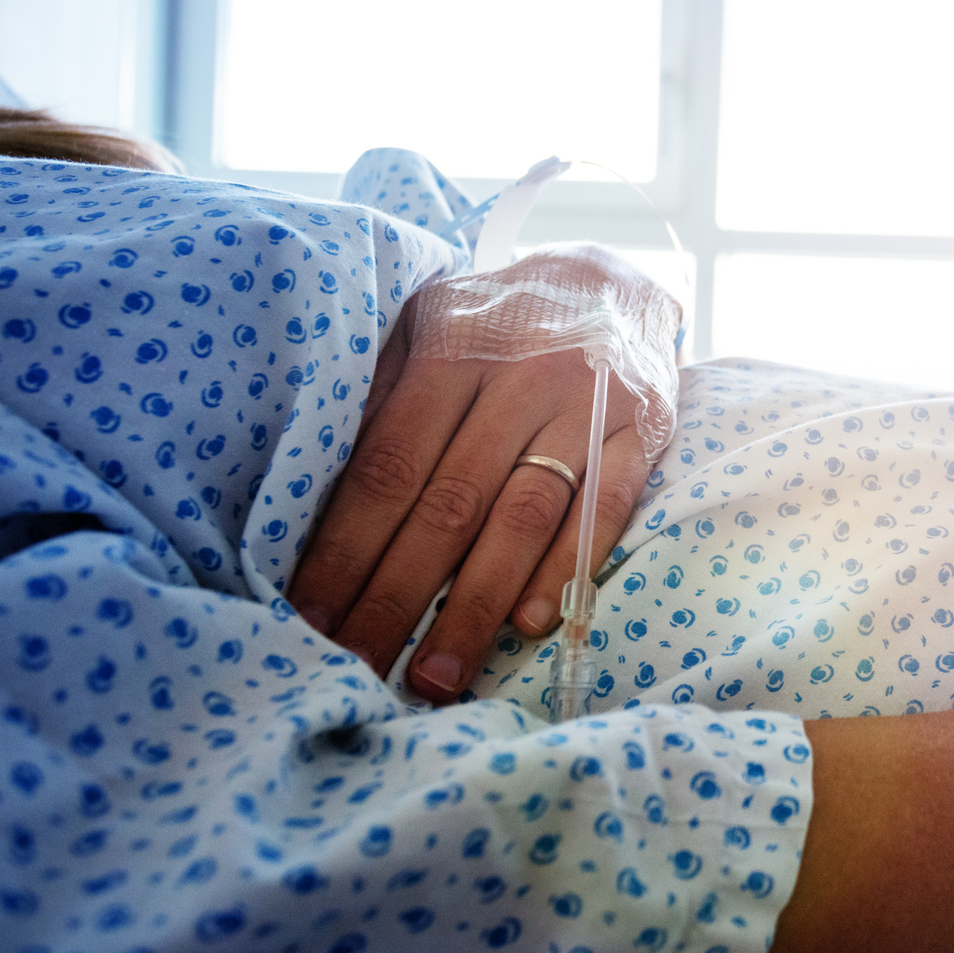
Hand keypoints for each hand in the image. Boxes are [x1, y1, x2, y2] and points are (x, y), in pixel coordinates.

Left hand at [288, 287, 668, 703]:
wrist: (614, 275)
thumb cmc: (498, 321)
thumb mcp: (428, 326)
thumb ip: (382, 396)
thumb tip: (316, 496)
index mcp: (452, 352)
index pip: (389, 467)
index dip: (346, 549)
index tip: (308, 619)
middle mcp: (521, 378)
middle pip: (450, 504)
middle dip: (396, 596)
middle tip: (356, 670)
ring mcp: (588, 404)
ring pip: (524, 516)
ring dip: (476, 605)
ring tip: (434, 676)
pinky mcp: (645, 427)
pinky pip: (607, 506)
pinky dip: (567, 567)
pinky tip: (528, 623)